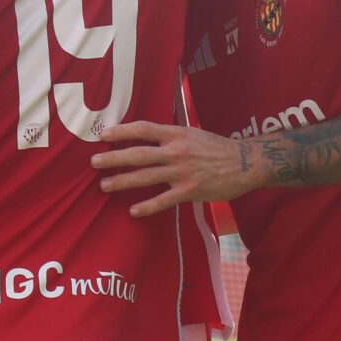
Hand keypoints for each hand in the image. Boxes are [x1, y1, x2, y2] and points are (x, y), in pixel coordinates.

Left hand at [89, 121, 253, 217]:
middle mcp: (176, 151)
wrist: (246, 163)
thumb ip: (171, 135)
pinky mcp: (189, 191)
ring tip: (105, 185)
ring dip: (122, 181)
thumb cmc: (218, 147)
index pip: (143, 129)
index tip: (103, 135)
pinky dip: (147, 206)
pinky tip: (133, 211)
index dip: (121, 131)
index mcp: (176, 134)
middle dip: (113, 158)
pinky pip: (163, 200)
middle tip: (94, 163)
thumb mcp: (193, 133)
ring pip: (145, 177)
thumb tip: (149, 136)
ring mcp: (182, 172)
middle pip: (138, 153)